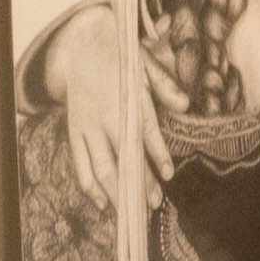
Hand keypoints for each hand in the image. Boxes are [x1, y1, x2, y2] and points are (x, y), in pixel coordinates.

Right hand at [39, 5, 195, 205]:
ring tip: (133, 211)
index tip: (170, 174)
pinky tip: (103, 204)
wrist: (83, 49)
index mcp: (126, 101)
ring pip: (100, 167)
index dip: (157, 155)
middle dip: (138, 184)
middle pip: (122, 159)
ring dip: (117, 192)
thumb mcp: (146, 66)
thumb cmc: (122, 62)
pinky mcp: (74, 132)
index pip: (144, 133)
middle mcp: (105, 118)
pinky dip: (89, 186)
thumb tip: (185, 105)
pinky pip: (80, 165)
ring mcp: (87, 127)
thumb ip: (165, 86)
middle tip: (154, 205)